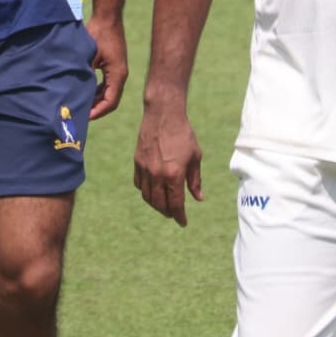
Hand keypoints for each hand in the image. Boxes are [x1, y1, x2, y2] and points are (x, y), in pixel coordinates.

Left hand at [87, 16, 128, 119]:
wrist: (107, 17)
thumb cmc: (98, 33)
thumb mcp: (89, 55)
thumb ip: (85, 74)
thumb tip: (76, 91)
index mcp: (118, 74)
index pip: (110, 102)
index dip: (98, 112)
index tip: (84, 117)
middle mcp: (121, 74)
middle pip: (110, 100)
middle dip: (96, 109)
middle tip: (80, 114)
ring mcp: (118, 70)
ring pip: (108, 92)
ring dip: (96, 100)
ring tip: (80, 105)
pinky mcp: (113, 65)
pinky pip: (107, 84)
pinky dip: (97, 91)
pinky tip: (84, 92)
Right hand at [133, 104, 202, 226]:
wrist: (163, 114)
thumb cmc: (183, 134)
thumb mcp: (195, 157)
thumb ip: (195, 180)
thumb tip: (198, 198)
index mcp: (174, 175)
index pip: (175, 204)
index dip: (179, 216)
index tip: (183, 222)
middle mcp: (157, 175)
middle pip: (160, 204)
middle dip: (168, 212)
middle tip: (174, 214)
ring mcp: (145, 169)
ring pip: (147, 196)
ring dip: (156, 205)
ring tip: (163, 205)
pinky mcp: (137, 162)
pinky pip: (139, 184)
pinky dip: (145, 191)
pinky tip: (152, 190)